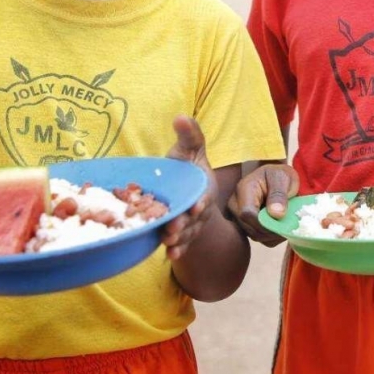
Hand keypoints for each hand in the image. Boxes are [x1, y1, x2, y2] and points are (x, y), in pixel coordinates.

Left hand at [161, 116, 216, 259]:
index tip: (195, 206)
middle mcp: (202, 208)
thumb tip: (181, 116)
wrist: (185, 185)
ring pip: (189, 234)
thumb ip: (189, 135)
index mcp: (205, 186)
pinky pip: (183, 244)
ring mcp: (194, 223)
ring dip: (180, 240)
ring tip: (168, 244)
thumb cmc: (185, 165)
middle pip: (195, 218)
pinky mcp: (184, 234)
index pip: (204, 195)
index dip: (200, 201)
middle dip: (185, 225)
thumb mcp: (188, 149)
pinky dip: (178, 251)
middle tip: (172, 230)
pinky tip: (170, 256)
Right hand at [228, 164, 299, 246]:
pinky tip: (280, 227)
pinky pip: (258, 238)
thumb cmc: (279, 175)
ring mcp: (237, 216)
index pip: (247, 213)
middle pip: (248, 228)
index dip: (264, 223)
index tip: (281, 224)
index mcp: (243, 189)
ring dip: (272, 235)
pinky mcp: (244, 225)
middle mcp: (235, 204)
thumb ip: (279, 194)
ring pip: (253, 235)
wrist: (276, 178)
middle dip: (270, 231)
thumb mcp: (282, 178)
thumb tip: (276, 214)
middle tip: (289, 226)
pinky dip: (271, 237)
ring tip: (286, 225)